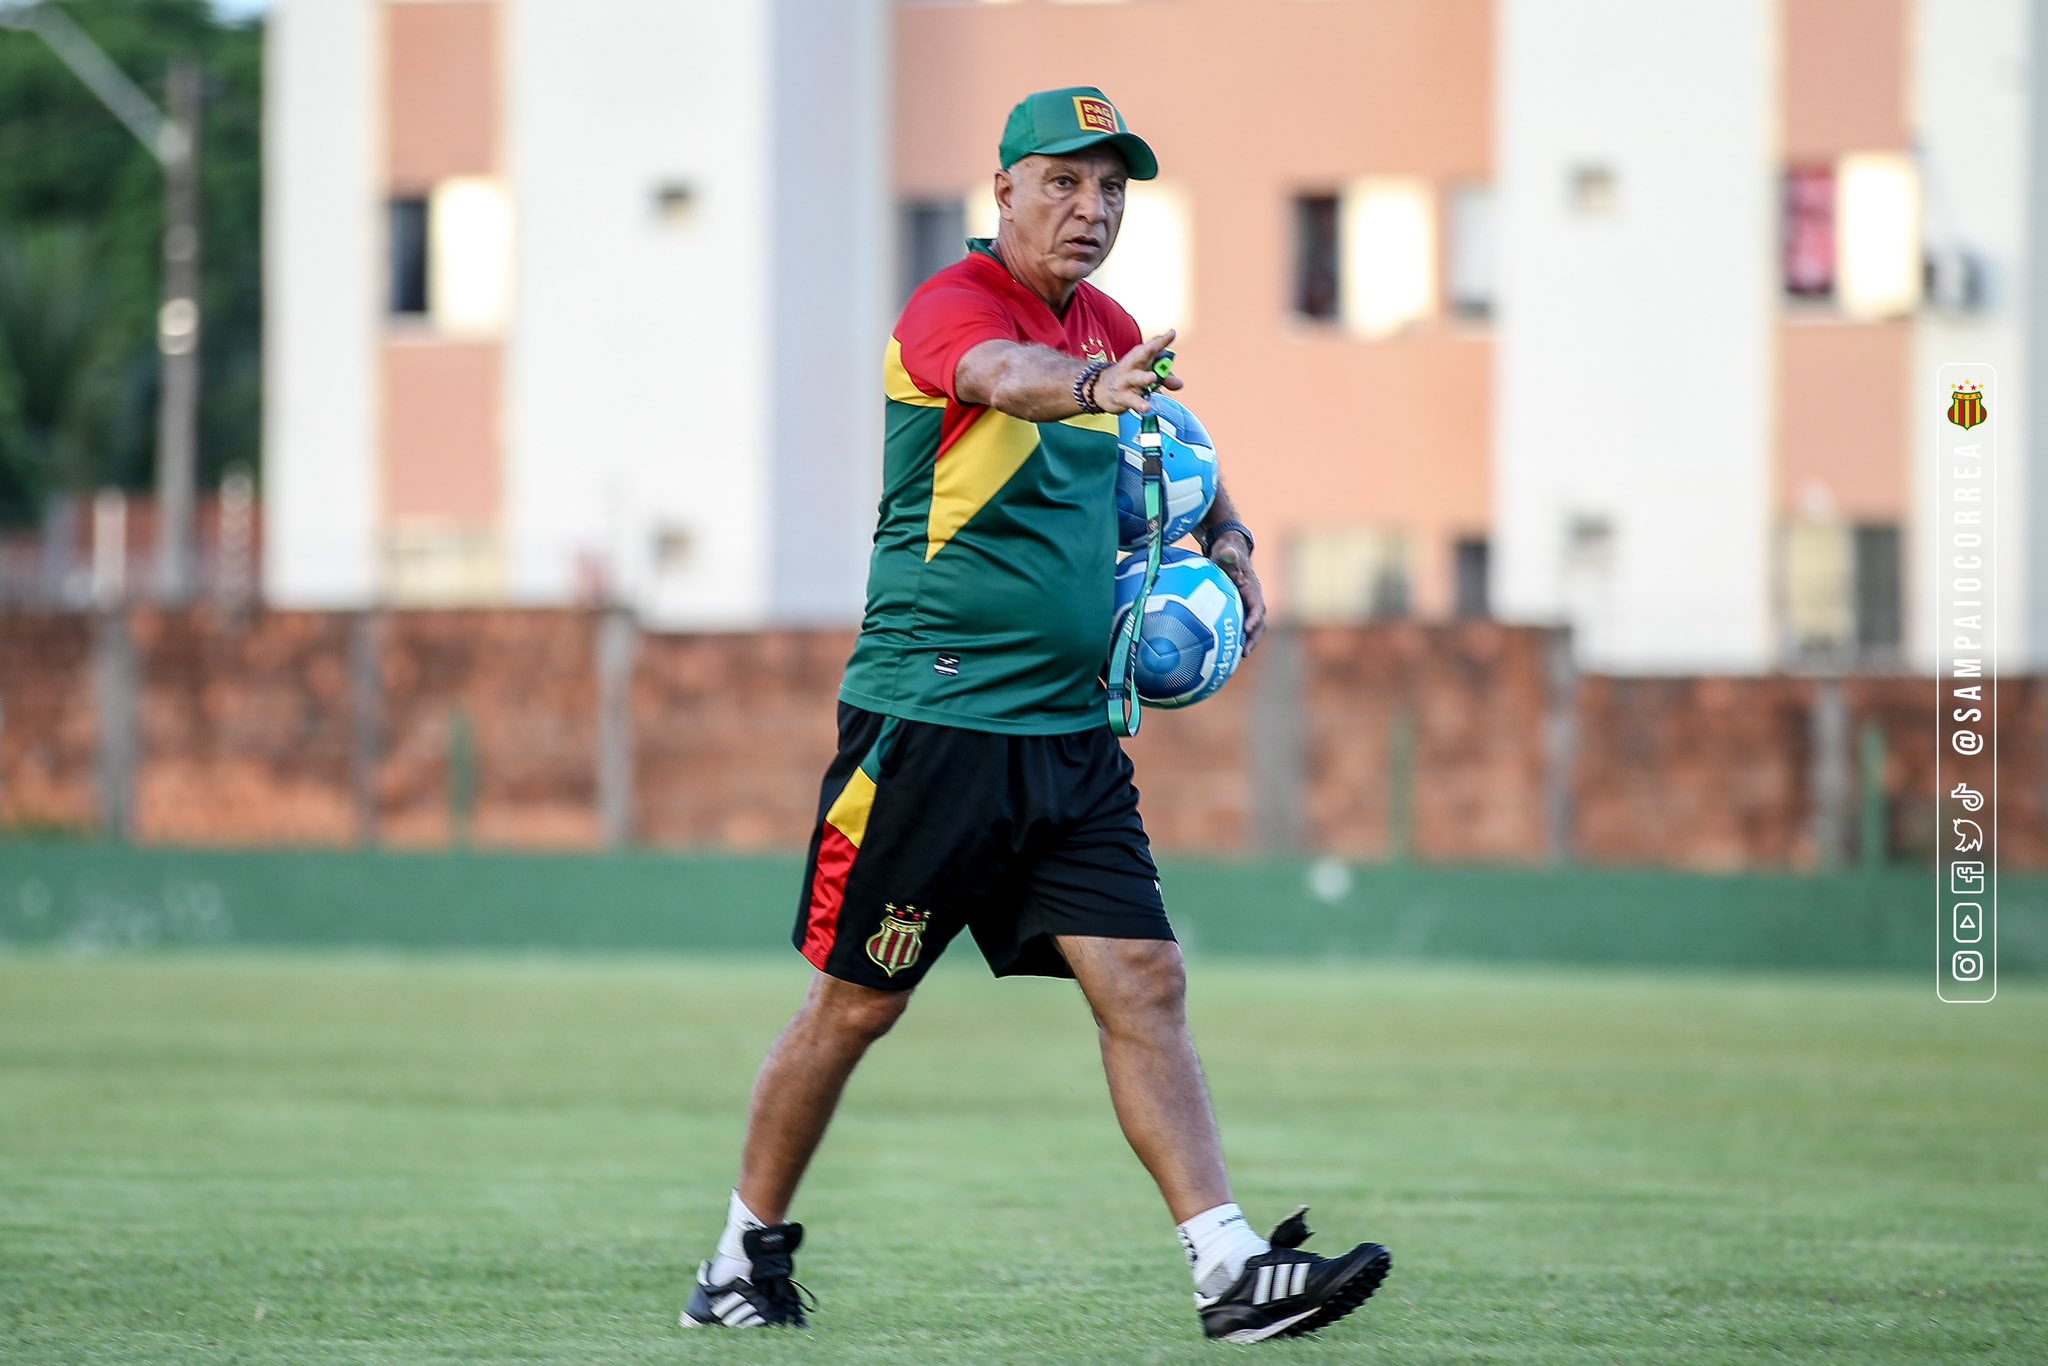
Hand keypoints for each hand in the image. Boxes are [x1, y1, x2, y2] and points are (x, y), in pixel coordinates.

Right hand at [1093, 329, 1182, 414]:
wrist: (1100, 390)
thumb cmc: (1129, 378)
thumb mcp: (1147, 374)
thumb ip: (1165, 377)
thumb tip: (1179, 384)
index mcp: (1139, 357)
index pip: (1152, 346)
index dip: (1162, 340)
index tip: (1172, 334)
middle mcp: (1132, 366)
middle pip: (1141, 356)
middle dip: (1149, 350)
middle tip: (1156, 346)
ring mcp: (1126, 381)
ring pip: (1136, 378)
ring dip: (1144, 377)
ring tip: (1152, 377)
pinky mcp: (1123, 397)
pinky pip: (1132, 401)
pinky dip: (1140, 404)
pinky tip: (1147, 407)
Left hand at [1208, 531, 1265, 654]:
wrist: (1229, 551)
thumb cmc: (1227, 552)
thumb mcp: (1226, 552)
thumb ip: (1227, 555)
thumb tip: (1228, 554)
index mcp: (1252, 589)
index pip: (1257, 606)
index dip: (1253, 619)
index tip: (1246, 630)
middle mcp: (1253, 599)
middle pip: (1259, 622)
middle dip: (1254, 638)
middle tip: (1244, 652)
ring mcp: (1248, 606)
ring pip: (1252, 628)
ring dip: (1248, 642)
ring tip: (1238, 658)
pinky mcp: (1240, 610)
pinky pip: (1242, 626)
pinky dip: (1238, 638)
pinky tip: (1226, 652)